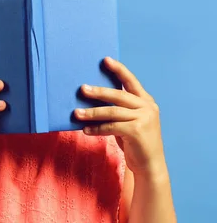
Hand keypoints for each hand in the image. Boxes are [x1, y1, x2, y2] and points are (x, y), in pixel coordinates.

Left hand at [75, 57, 166, 177]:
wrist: (150, 165)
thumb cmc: (135, 140)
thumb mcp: (129, 120)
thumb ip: (119, 108)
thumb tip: (92, 96)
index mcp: (146, 101)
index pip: (131, 81)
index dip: (118, 70)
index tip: (105, 59)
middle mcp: (147, 107)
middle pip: (118, 95)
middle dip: (98, 92)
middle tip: (82, 89)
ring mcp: (144, 119)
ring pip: (112, 112)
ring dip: (91, 112)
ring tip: (76, 113)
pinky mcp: (137, 131)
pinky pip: (111, 127)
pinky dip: (96, 128)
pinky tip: (85, 130)